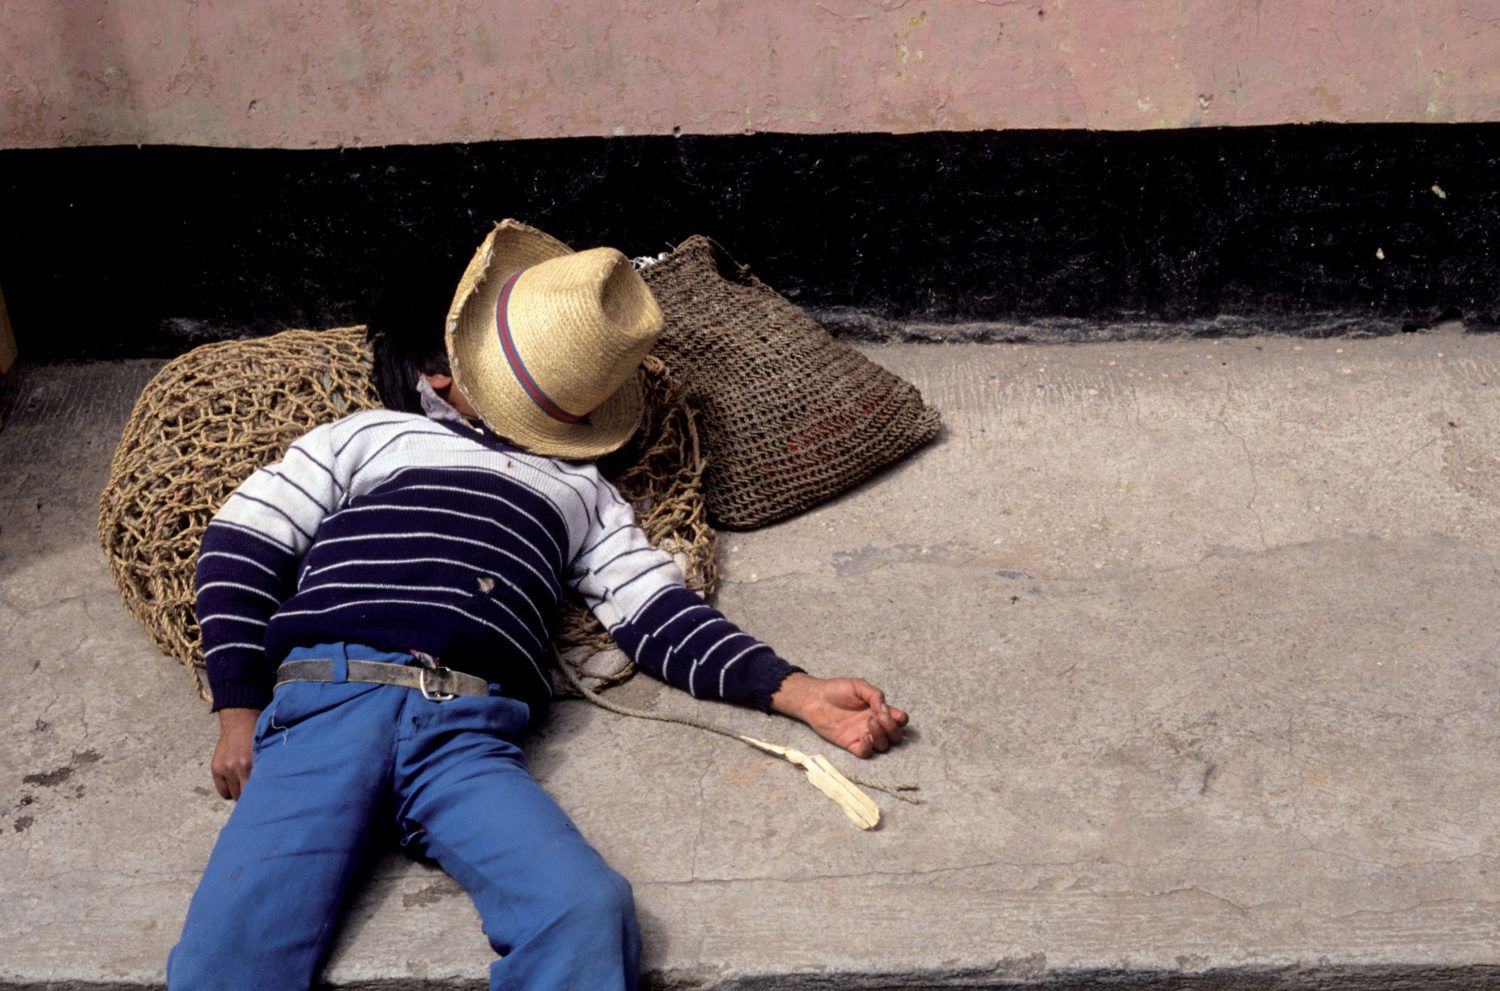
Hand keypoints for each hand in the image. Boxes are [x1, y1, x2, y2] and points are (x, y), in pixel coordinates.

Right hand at [211, 707, 260, 799]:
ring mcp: (225, 768)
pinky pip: (222, 791)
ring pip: (233, 795)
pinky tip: (235, 784)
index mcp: (252, 764)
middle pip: (243, 796)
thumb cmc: (257, 737)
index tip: (265, 804)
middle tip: (257, 795)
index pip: (254, 792)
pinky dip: (229, 790)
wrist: (240, 721)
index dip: (259, 800)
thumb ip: (265, 770)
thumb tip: (269, 791)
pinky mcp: (216, 768)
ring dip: (239, 793)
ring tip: (246, 786)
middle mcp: (237, 768)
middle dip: (250, 797)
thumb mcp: (265, 753)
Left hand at [770, 673, 908, 757]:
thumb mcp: (858, 686)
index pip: (900, 720)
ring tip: (869, 722)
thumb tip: (885, 709)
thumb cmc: (836, 690)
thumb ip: (874, 695)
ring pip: (883, 746)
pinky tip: (863, 736)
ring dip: (881, 736)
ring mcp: (863, 735)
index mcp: (878, 710)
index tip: (888, 712)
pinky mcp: (850, 744)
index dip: (900, 719)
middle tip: (879, 718)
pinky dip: (868, 747)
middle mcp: (874, 725)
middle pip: (895, 736)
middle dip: (892, 729)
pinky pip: (866, 753)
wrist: (815, 698)